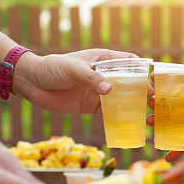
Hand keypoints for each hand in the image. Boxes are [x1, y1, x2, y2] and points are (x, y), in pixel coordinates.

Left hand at [16, 49, 150, 112]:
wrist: (32, 83)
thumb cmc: (52, 68)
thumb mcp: (72, 68)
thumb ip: (91, 78)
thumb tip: (110, 90)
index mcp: (103, 59)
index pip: (129, 61)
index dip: (141, 68)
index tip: (151, 78)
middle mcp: (105, 76)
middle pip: (130, 82)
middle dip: (142, 90)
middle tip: (152, 99)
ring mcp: (99, 92)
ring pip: (123, 99)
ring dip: (134, 105)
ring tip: (145, 113)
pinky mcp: (92, 107)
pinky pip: (110, 113)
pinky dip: (120, 118)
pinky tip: (129, 123)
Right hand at [147, 65, 183, 160]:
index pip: (173, 81)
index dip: (160, 82)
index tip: (149, 83)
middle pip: (168, 102)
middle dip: (156, 104)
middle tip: (147, 106)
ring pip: (174, 120)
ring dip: (161, 123)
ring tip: (150, 124)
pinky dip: (177, 148)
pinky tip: (167, 157)